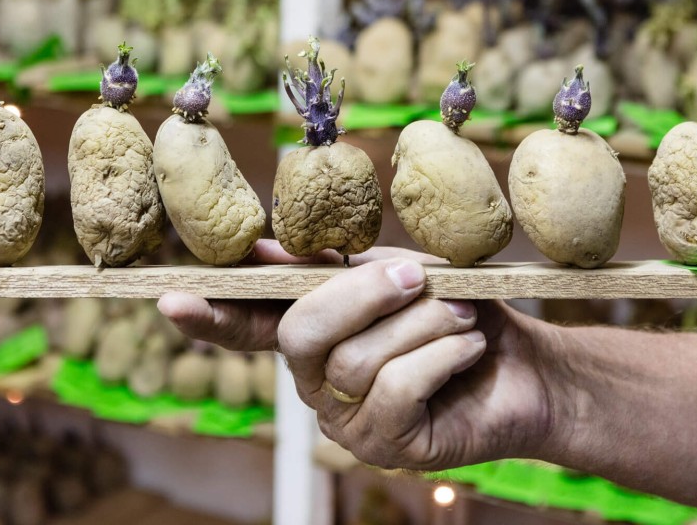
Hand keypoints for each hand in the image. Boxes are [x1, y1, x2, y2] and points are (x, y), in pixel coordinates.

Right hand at [158, 239, 556, 470]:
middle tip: (416, 277)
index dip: (209, 314)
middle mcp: (316, 381)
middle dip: (362, 296)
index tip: (171, 299)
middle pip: (303, 334)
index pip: (245, 325)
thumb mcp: (391, 275)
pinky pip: (397, 393)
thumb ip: (327, 269)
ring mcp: (348, 421)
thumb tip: (253, 248)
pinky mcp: (388, 448)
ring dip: (421, 325)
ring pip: (358, 361)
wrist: (526, 363)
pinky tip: (466, 349)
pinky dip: (438, 358)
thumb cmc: (453, 309)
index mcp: (310, 332)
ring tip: (460, 314)